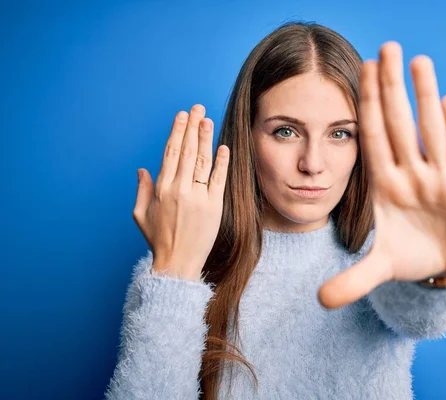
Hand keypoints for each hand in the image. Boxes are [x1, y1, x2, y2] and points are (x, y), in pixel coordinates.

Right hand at [133, 104, 229, 280]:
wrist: (177, 263)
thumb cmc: (159, 240)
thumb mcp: (141, 214)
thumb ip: (142, 190)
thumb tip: (142, 169)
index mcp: (162, 188)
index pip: (171, 152)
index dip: (177, 132)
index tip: (182, 116)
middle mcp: (179, 189)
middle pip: (188, 151)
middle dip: (192, 127)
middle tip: (198, 108)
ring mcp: (198, 197)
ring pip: (202, 161)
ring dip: (206, 138)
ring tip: (208, 120)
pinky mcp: (214, 206)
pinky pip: (219, 180)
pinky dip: (222, 163)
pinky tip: (224, 147)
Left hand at [318, 42, 445, 308]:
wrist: (445, 266)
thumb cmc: (411, 256)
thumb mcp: (380, 267)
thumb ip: (353, 280)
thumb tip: (319, 301)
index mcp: (386, 186)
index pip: (374, 138)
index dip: (367, 107)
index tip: (359, 72)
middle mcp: (412, 175)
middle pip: (400, 124)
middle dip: (391, 88)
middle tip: (385, 47)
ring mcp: (440, 180)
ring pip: (431, 131)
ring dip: (424, 96)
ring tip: (417, 60)